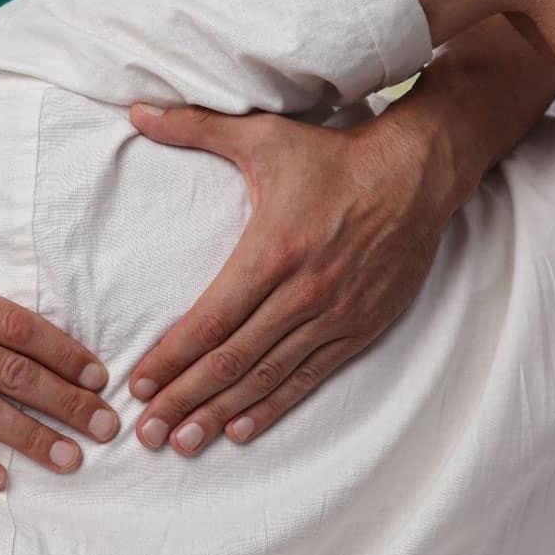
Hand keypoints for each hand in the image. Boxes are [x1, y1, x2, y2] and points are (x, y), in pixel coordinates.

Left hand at [126, 103, 451, 454]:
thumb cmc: (332, 154)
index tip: (137, 385)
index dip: (170, 358)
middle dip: (185, 400)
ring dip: (222, 414)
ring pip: (267, 377)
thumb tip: (136, 110)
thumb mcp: (262, 135)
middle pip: (232, 360)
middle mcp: (303, 291)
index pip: (210, 320)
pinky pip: (309, 377)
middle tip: (148, 434)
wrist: (418, 173)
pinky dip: (273, 406)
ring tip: (185, 444)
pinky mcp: (360, 327)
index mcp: (272, 250)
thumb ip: (194, 126)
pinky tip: (241, 429)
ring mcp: (334, 315)